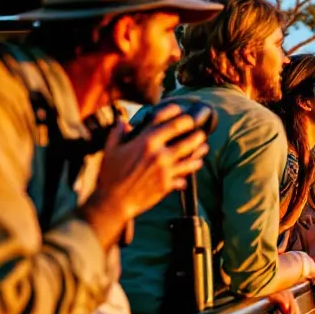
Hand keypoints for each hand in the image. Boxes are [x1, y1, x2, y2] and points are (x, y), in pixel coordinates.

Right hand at [82, 106, 208, 246]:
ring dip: (199, 152)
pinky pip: (185, 176)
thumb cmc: (110, 175)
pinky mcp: (168, 184)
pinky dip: (190, 170)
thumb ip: (117, 133)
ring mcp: (165, 170)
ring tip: (204, 147)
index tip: (182, 112)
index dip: (178, 115)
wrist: (114, 201)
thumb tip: (122, 121)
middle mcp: (159, 154)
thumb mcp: (110, 150)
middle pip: (187, 140)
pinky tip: (194, 166)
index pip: (168, 122)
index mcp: (146, 142)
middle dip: (196, 134)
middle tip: (199, 131)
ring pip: (191, 158)